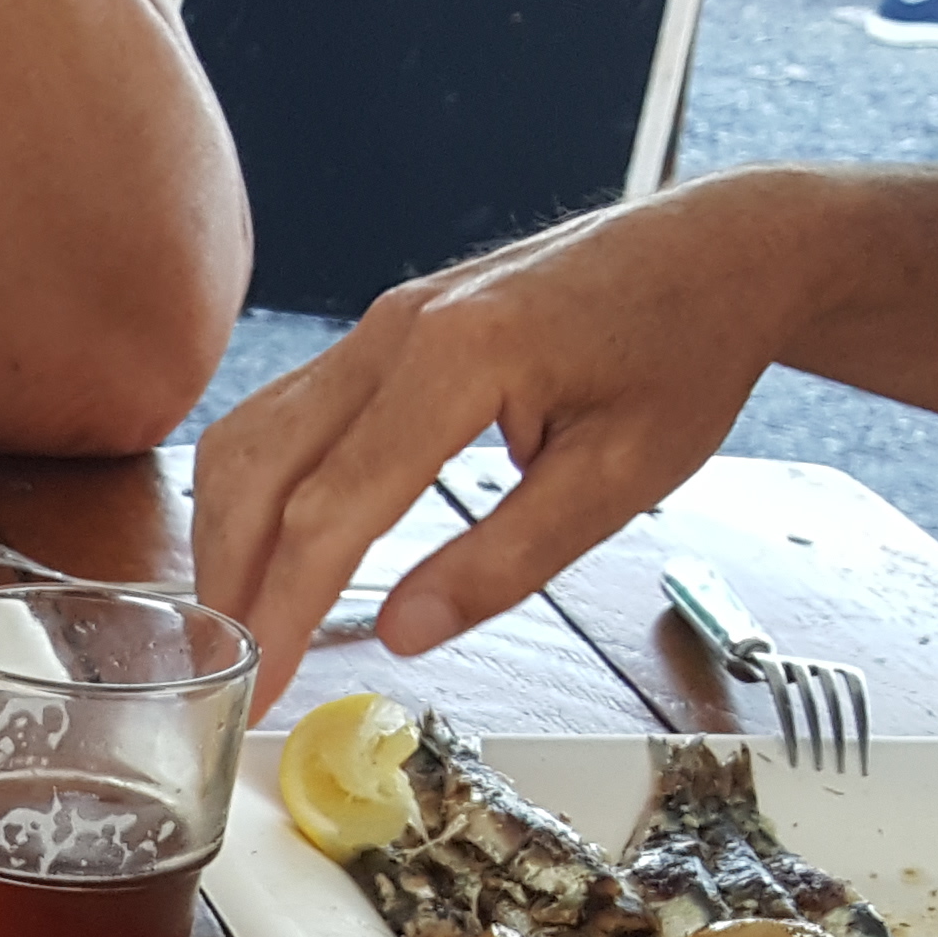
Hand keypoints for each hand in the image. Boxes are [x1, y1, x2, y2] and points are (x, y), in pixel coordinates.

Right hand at [191, 174, 816, 710]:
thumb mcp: (620, 478)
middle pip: (260, 465)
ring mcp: (383, 323)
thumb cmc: (683, 351)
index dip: (283, 610)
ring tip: (236, 618)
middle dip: (229, 576)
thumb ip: (506, 559)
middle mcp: (397, 330)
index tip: (258, 686)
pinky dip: (257, 485)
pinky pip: (287, 410)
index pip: (330, 510)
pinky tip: (264, 544)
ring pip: (255, 431)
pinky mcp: (386, 331)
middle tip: (223, 669)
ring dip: (228, 530)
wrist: (714, 250)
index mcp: (457, 360)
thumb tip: (400, 633)